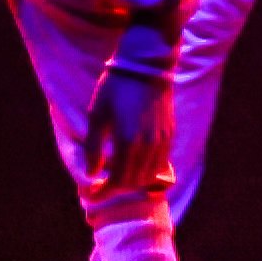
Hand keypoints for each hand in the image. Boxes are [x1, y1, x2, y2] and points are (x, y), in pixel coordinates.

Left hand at [74, 71, 171, 204]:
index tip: (93, 195)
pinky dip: (147, 171)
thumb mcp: (97, 116)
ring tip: (119, 177)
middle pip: (135, 182)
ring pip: (150, 176)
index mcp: (128, 141)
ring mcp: (162, 141)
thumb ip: (94, 147)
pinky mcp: (169, 134)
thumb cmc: (115, 88)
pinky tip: (135, 165)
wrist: (144, 66)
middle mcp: (148, 145)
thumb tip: (92, 173)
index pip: (119, 180)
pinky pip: (160, 163)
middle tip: (104, 186)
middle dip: (118, 188)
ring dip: (133, 181)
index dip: (105, 192)